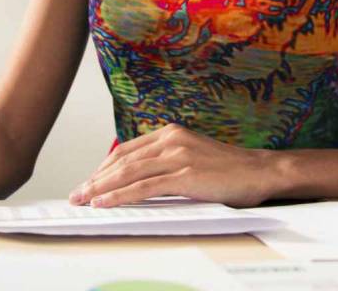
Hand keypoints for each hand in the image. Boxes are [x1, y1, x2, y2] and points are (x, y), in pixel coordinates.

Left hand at [69, 124, 280, 207]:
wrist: (261, 171)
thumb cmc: (229, 170)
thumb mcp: (193, 158)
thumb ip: (167, 163)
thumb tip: (139, 180)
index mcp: (171, 134)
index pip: (126, 150)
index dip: (103, 168)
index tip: (88, 182)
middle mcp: (172, 140)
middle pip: (122, 160)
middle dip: (95, 179)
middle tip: (77, 194)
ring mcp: (179, 156)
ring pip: (129, 172)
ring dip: (101, 188)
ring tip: (83, 200)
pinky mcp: (186, 175)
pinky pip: (145, 187)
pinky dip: (121, 196)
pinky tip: (105, 203)